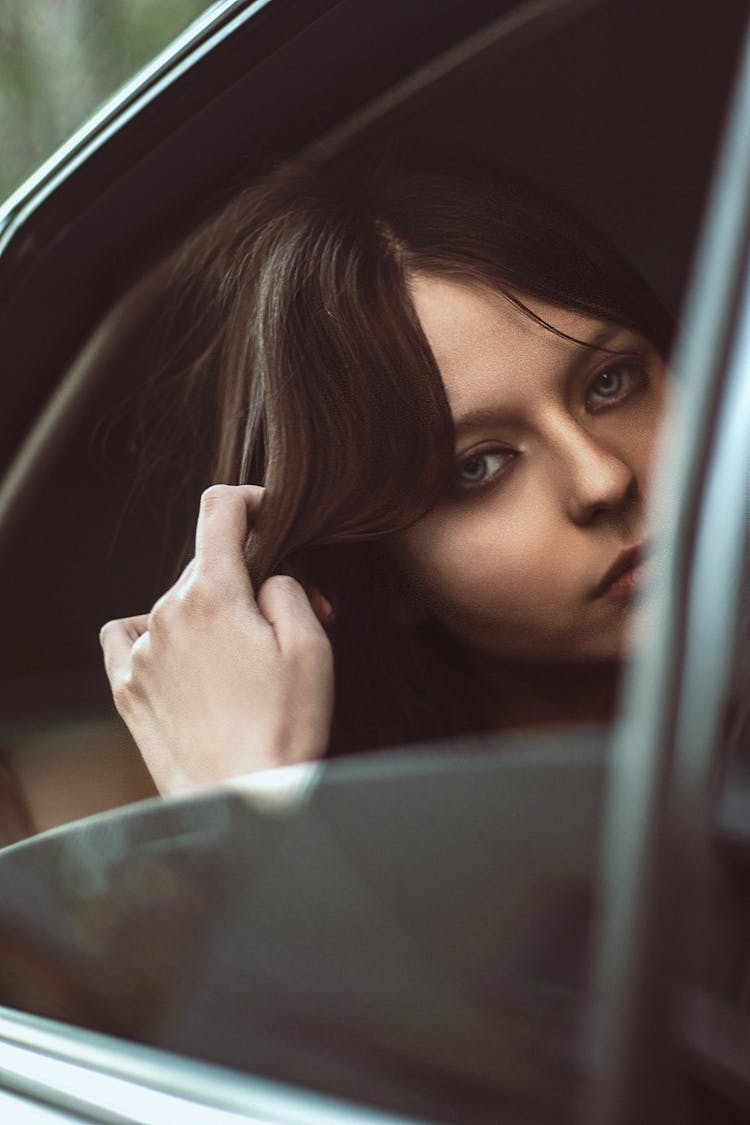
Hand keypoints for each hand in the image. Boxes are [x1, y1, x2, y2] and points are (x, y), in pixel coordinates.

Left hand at [100, 485, 333, 794]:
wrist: (244, 804)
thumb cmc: (286, 726)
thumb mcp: (310, 646)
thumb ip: (287, 588)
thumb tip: (269, 576)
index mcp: (212, 593)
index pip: (219, 510)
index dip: (249, 499)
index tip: (269, 511)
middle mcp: (165, 613)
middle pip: (205, 566)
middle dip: (247, 580)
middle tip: (286, 623)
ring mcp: (140, 653)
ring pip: (174, 603)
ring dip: (208, 613)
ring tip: (241, 660)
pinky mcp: (127, 690)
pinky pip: (126, 637)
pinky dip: (151, 632)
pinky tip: (176, 653)